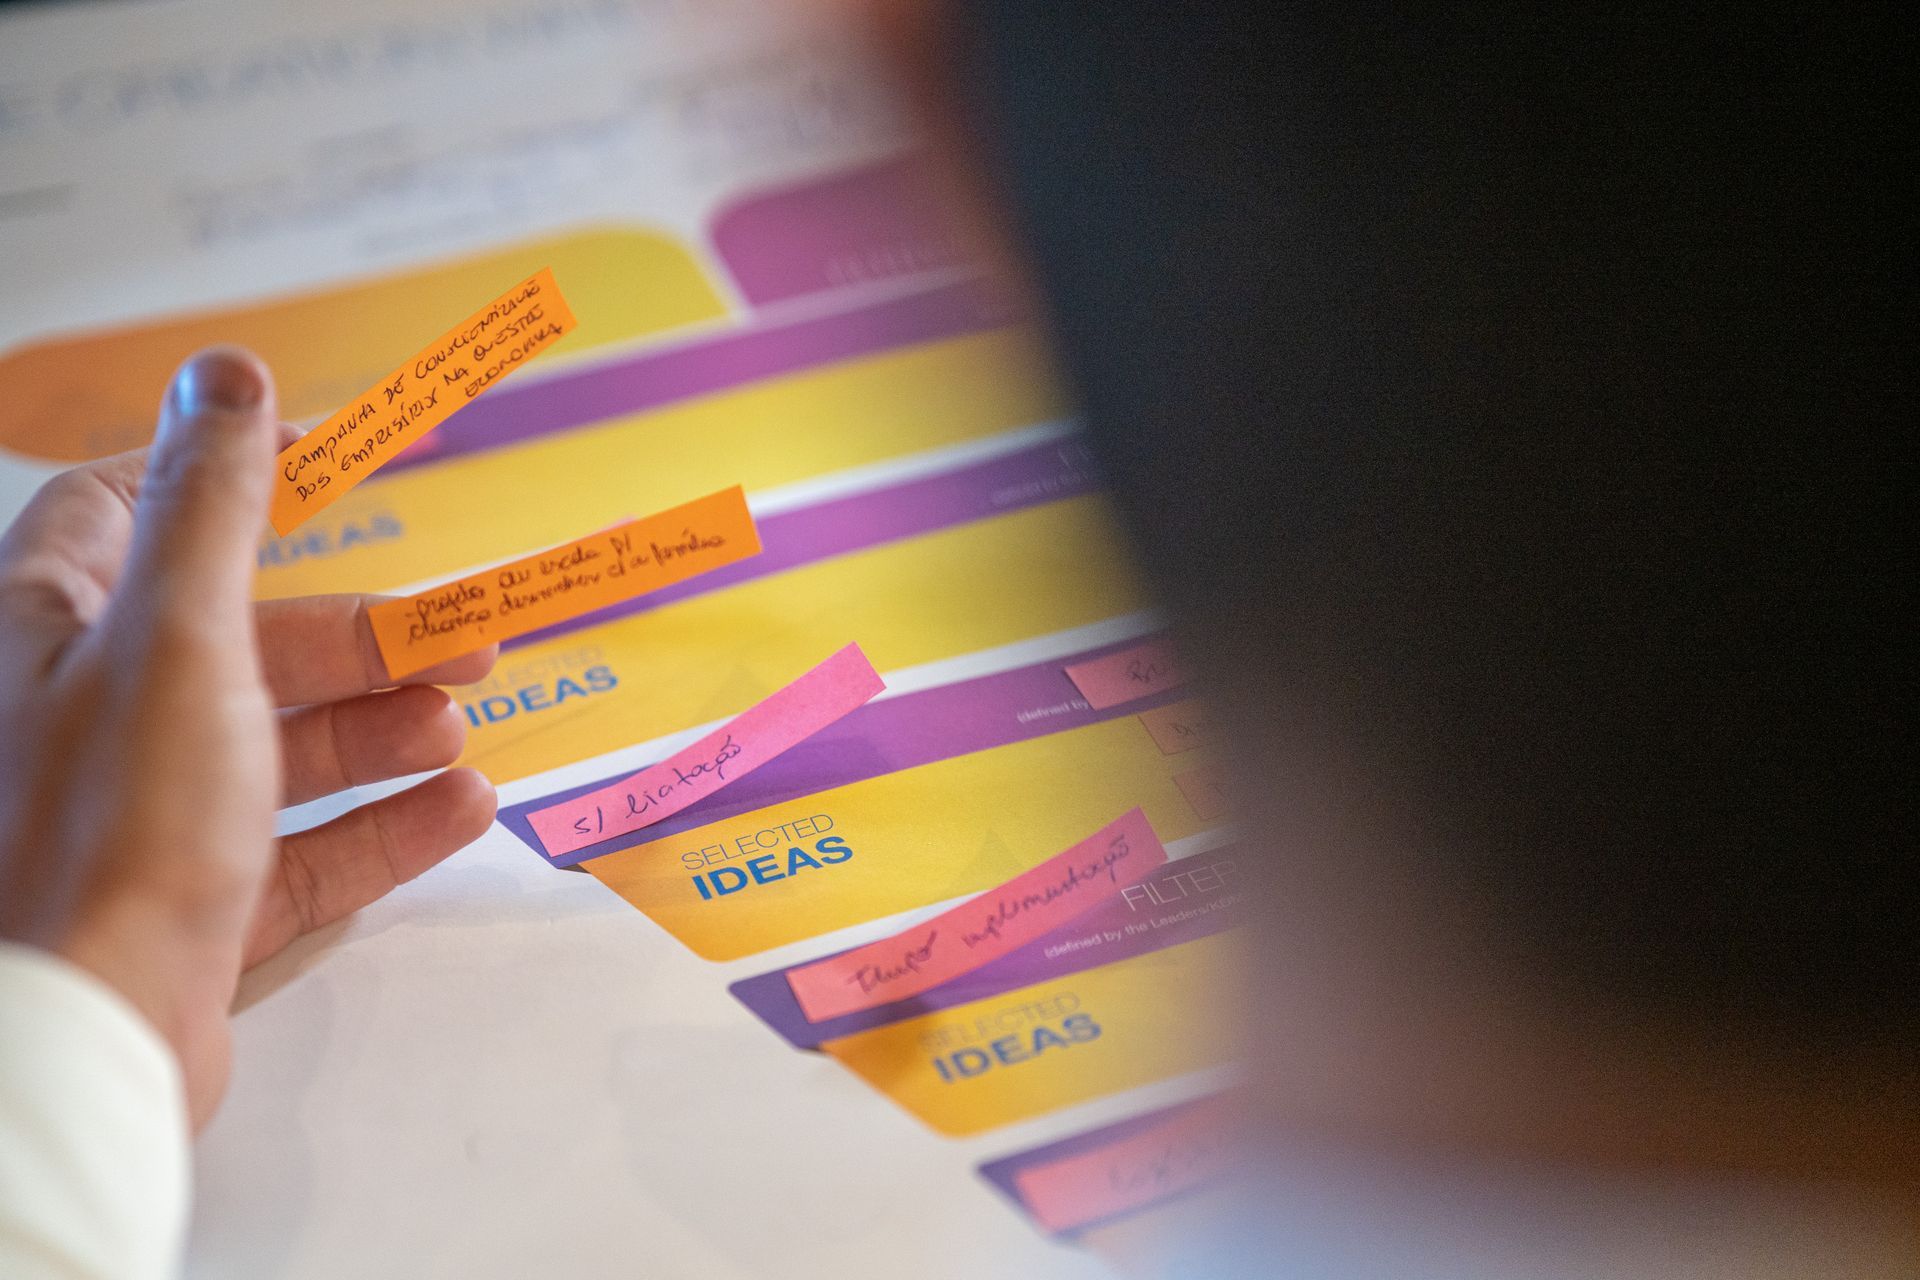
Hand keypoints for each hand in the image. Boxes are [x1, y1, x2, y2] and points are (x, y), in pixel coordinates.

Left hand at [0, 348, 497, 1127]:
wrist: (80, 1038)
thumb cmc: (112, 824)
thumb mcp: (181, 637)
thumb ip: (213, 505)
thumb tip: (226, 370)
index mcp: (52, 630)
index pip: (125, 510)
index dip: (227, 474)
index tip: (332, 458)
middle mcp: (89, 715)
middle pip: (239, 642)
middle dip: (357, 638)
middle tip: (464, 640)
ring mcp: (143, 819)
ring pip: (280, 749)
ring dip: (382, 731)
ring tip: (463, 727)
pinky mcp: (194, 907)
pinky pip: (303, 849)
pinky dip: (381, 826)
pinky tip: (461, 809)